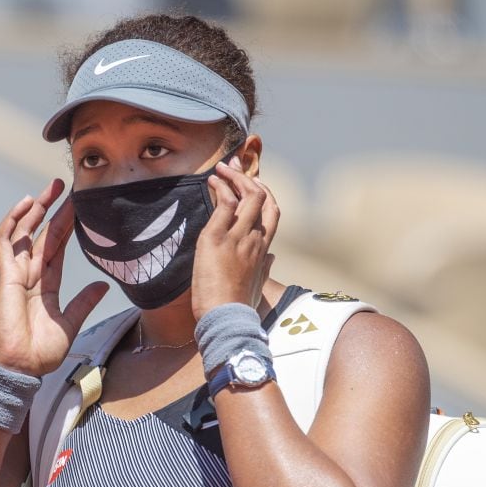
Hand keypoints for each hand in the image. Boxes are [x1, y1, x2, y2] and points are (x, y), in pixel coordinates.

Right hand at [0, 179, 108, 376]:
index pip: (57, 248)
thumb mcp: (70, 323)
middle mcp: (30, 276)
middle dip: (53, 209)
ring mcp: (15, 275)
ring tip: (50, 189)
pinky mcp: (5, 277)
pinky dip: (12, 222)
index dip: (67, 226)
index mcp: (45, 286)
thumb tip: (103, 285)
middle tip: (66, 186)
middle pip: (42, 234)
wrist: (20, 369)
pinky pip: (5, 243)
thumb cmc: (39, 353)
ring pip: (24, 233)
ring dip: (35, 209)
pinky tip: (24, 204)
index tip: (78, 207)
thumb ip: (84, 302)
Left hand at [191, 157, 278, 320]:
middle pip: (262, 198)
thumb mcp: (256, 285)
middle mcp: (255, 240)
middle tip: (233, 166)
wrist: (226, 320)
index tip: (253, 182)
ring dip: (233, 177)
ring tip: (220, 168)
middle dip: (248, 177)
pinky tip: (212, 182)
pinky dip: (220, 189)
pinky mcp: (217, 239)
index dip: (265, 192)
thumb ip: (265, 268)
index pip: (273, 212)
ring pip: (246, 196)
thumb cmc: (238, 308)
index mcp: (263, 250)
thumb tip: (272, 258)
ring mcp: (238, 238)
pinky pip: (224, 205)